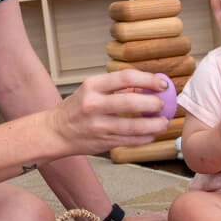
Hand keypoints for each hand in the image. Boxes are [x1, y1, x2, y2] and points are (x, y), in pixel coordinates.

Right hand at [50, 70, 170, 154]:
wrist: (56, 132)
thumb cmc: (76, 108)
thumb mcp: (92, 90)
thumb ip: (118, 87)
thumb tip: (147, 86)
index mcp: (92, 86)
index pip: (126, 78)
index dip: (149, 80)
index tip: (162, 84)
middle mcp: (94, 105)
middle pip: (131, 102)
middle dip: (153, 104)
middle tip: (164, 105)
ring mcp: (98, 126)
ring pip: (133, 126)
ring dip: (154, 125)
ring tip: (163, 122)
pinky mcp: (102, 142)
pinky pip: (130, 141)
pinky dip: (145, 138)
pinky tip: (151, 134)